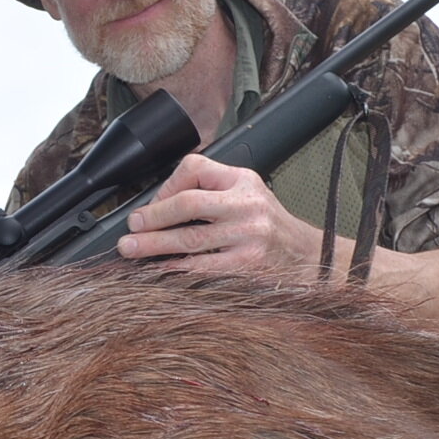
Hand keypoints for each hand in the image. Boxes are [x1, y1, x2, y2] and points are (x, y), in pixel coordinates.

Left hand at [115, 154, 324, 277]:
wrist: (307, 257)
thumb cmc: (267, 226)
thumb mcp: (247, 194)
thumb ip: (210, 191)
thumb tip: (156, 205)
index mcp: (242, 180)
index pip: (195, 168)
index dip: (166, 186)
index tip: (151, 205)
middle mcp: (246, 204)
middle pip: (187, 203)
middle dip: (153, 216)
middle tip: (132, 228)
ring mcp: (247, 236)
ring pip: (189, 238)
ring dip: (154, 245)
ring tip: (131, 249)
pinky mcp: (247, 266)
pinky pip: (202, 267)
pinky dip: (176, 269)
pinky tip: (160, 270)